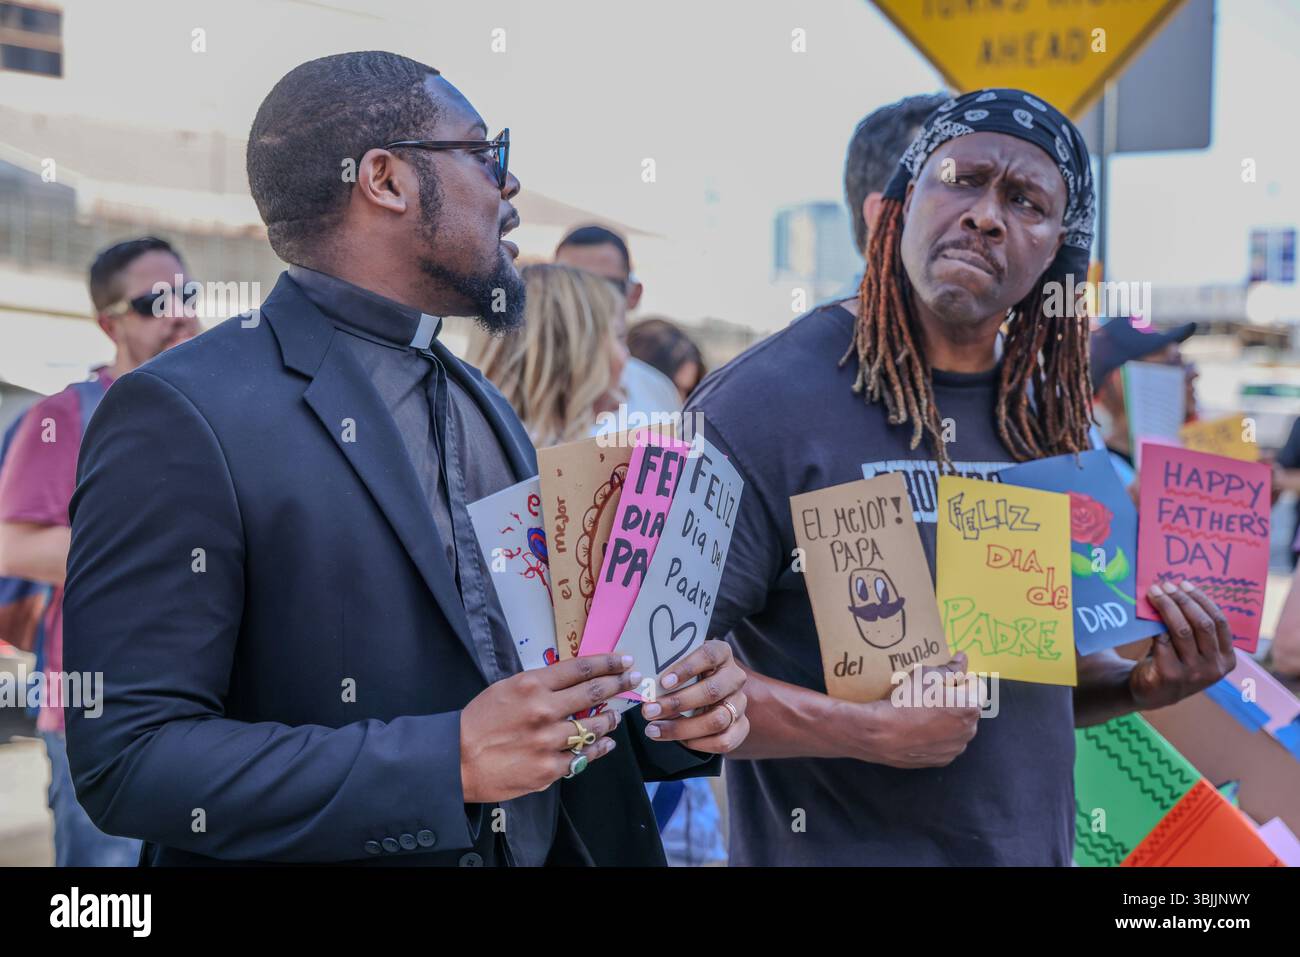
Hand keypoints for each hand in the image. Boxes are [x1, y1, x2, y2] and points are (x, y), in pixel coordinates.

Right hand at [460, 654, 639, 803]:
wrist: (455, 760)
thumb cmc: (478, 722)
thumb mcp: (506, 689)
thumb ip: (539, 685)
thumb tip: (571, 681)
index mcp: (532, 685)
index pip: (580, 668)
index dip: (607, 662)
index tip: (624, 660)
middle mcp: (544, 711)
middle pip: (594, 692)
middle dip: (619, 683)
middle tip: (633, 679)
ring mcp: (549, 742)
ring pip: (595, 726)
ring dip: (610, 719)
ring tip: (615, 715)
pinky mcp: (549, 769)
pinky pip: (584, 757)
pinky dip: (598, 748)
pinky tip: (605, 743)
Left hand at [639, 639, 748, 753]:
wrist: (709, 693)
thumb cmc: (686, 674)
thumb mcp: (680, 664)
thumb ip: (667, 668)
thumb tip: (643, 684)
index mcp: (722, 653)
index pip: (709, 655)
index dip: (686, 668)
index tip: (663, 682)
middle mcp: (734, 677)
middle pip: (711, 691)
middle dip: (677, 703)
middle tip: (648, 711)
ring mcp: (740, 703)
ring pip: (717, 720)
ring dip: (682, 728)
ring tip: (654, 729)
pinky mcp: (742, 726)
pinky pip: (725, 741)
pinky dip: (698, 743)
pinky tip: (678, 741)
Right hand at [852, 653, 980, 768]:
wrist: (880, 733)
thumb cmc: (904, 701)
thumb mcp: (925, 676)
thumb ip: (950, 668)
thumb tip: (963, 658)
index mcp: (970, 707)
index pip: (978, 686)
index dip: (961, 679)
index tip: (943, 680)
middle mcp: (969, 731)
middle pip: (969, 707)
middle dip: (956, 700)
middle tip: (930, 695)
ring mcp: (956, 749)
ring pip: (958, 727)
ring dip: (948, 719)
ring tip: (922, 714)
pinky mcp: (942, 761)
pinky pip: (946, 743)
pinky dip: (938, 736)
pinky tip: (919, 730)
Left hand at [1132, 580, 1236, 710]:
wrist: (1150, 692)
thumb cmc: (1174, 661)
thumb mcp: (1193, 649)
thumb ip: (1195, 628)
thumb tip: (1181, 589)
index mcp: (1227, 659)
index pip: (1220, 622)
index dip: (1202, 600)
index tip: (1185, 584)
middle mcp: (1214, 668)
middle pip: (1202, 623)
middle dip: (1183, 600)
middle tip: (1166, 585)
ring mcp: (1193, 674)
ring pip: (1182, 630)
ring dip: (1167, 606)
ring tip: (1155, 593)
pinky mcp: (1170, 675)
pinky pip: (1163, 641)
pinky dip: (1155, 624)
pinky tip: (1147, 612)